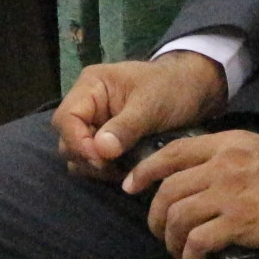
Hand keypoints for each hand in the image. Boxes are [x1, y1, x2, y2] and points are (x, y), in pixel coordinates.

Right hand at [50, 52, 224, 178]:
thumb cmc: (171, 88)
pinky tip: (126, 171)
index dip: (78, 142)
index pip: (66, 118)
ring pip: (78, 155)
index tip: (102, 159)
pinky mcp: (106, 141)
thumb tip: (100, 151)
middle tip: (114, 168)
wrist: (192, 91)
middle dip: (88, 158)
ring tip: (123, 169)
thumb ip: (125, 127)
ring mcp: (95, 124)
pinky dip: (105, 170)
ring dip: (96, 168)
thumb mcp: (150, 104)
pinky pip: (94, 161)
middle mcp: (87, 105)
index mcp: (91, 86)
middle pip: (68, 139)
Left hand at [131, 131, 258, 258]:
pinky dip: (190, 255)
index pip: (173, 152)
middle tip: (161, 231)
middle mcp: (223, 165)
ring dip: (171, 239)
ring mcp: (231, 193)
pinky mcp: (240, 221)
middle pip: (169, 189)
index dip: (146, 170)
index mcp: (226, 144)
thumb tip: (192, 174)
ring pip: (178, 216)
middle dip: (156, 216)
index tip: (131, 186)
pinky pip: (199, 240)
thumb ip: (224, 156)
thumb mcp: (254, 148)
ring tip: (179, 250)